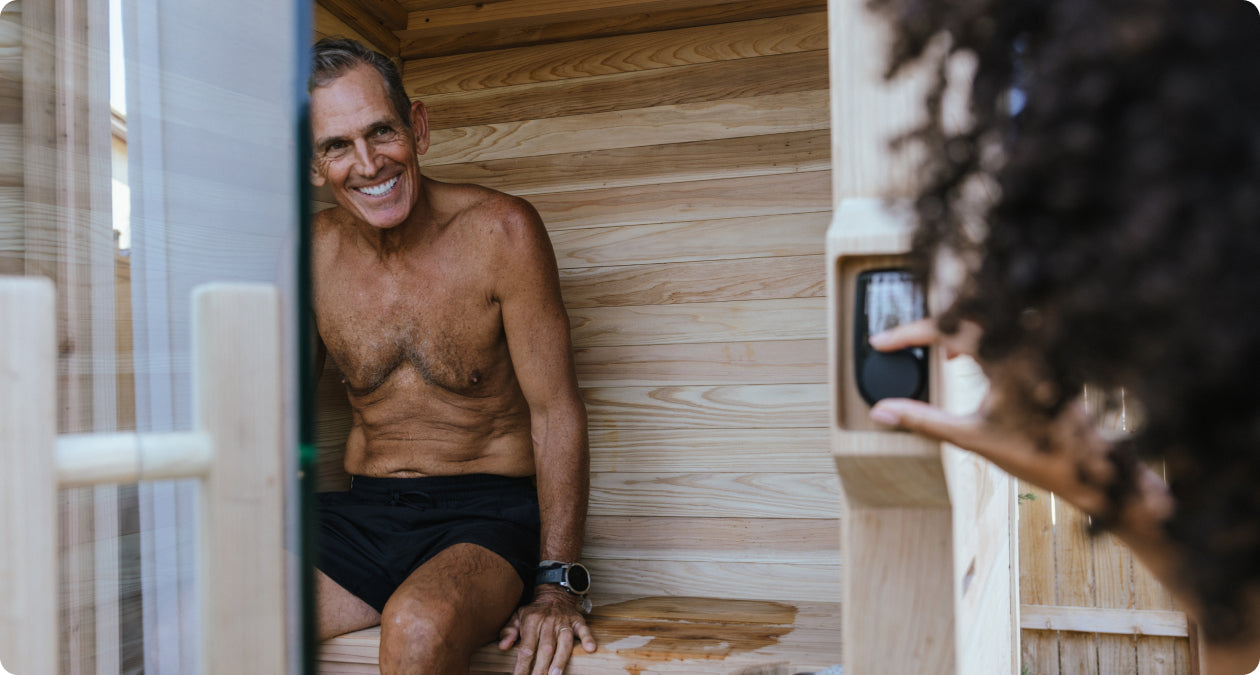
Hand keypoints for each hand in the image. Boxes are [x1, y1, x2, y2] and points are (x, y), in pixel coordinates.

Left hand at [498, 586, 596, 674]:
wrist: (554, 593)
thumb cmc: (535, 611)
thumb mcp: (517, 616)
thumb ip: (509, 631)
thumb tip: (503, 646)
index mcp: (532, 621)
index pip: (527, 647)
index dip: (523, 664)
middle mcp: (548, 622)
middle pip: (546, 648)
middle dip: (541, 667)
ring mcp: (564, 621)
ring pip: (564, 641)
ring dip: (560, 659)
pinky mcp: (577, 620)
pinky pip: (583, 629)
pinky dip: (587, 638)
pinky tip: (590, 648)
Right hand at [866, 318, 1125, 517]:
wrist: (1089, 469)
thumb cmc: (1040, 454)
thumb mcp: (970, 437)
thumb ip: (922, 420)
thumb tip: (883, 411)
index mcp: (1006, 356)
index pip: (945, 328)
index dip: (905, 334)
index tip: (880, 343)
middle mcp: (1023, 344)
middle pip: (965, 313)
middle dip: (930, 324)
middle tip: (903, 341)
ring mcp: (1035, 348)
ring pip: (984, 320)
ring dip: (954, 330)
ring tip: (936, 352)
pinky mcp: (1041, 357)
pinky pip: (1000, 331)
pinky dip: (974, 338)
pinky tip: (963, 359)